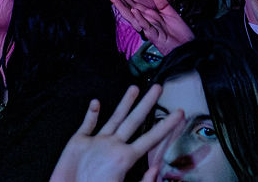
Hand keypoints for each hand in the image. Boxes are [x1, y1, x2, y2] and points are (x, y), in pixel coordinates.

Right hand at [50, 86, 183, 181]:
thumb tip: (155, 169)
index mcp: (124, 158)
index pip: (150, 138)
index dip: (165, 126)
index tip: (180, 113)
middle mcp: (112, 146)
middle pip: (133, 120)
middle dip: (146, 104)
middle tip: (158, 87)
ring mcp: (95, 143)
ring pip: (113, 118)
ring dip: (124, 103)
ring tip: (134, 88)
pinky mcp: (77, 143)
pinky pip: (86, 125)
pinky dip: (91, 114)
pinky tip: (96, 103)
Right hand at [106, 0, 194, 55]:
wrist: (188, 47)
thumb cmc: (180, 34)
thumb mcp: (172, 15)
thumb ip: (163, 4)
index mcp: (150, 16)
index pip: (133, 5)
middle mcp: (147, 21)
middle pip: (129, 9)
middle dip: (118, 1)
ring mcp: (149, 28)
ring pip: (133, 17)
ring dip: (123, 7)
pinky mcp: (155, 36)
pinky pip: (146, 26)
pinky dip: (140, 18)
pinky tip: (134, 10)